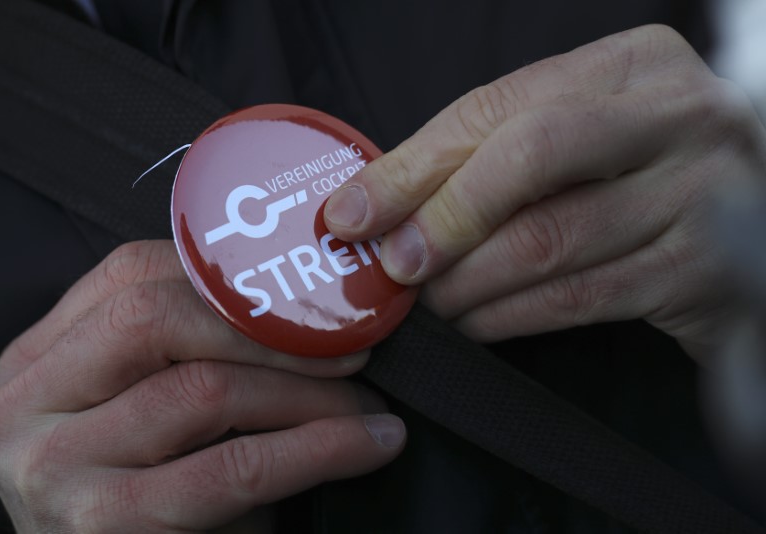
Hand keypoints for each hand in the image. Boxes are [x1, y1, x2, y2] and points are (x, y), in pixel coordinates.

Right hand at [0, 240, 404, 532]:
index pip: (131, 274)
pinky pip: (234, 468)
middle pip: (156, 318)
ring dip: (309, 391)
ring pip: (205, 390)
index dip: (231, 275)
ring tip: (365, 401)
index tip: (310, 294)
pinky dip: (319, 448)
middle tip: (349, 345)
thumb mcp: (146, 409)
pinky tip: (371, 442)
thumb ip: (183, 350)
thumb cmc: (151, 490)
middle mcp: (23, 408)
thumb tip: (298, 297)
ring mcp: (53, 469)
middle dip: (271, 328)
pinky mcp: (104, 524)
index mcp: (35, 362)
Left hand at [324, 25, 765, 359]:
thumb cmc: (643, 179)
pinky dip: (511, 317)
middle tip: (390, 266)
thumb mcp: (578, 142)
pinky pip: (581, 298)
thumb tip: (376, 201)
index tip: (351, 212)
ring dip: (467, 281)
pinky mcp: (707, 272)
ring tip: (425, 303)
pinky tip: (476, 325)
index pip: (498, 107)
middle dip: (442, 218)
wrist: (753, 229)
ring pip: (550, 239)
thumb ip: (492, 156)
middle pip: (529, 157)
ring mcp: (705, 191)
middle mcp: (680, 115)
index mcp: (635, 65)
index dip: (413, 165)